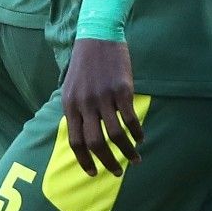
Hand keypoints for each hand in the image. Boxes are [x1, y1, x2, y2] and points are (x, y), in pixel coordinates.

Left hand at [62, 39, 142, 176]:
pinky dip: (137, 132)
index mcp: (70, 106)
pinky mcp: (122, 90)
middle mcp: (85, 105)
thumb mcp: (71, 88)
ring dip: (126, 151)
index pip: (75, 142)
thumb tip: (82, 134)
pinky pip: (130, 118)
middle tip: (117, 172)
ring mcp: (104, 97)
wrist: (98, 37)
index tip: (93, 173)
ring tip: (135, 159)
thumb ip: (75, 110)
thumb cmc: (85, 64)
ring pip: (115, 134)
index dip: (85, 161)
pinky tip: (141, 138)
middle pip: (95, 143)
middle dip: (107, 162)